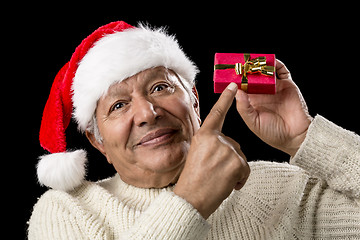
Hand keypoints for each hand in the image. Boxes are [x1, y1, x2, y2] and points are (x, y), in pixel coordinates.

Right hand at [174, 83, 249, 218]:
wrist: (191, 199)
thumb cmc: (193, 179)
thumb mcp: (197, 154)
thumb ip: (211, 144)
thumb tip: (225, 146)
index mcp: (203, 135)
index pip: (217, 113)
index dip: (226, 99)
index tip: (233, 85)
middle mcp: (215, 139)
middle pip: (233, 144)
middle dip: (230, 159)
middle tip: (215, 171)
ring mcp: (226, 149)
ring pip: (240, 157)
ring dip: (234, 170)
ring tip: (219, 179)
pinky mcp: (236, 162)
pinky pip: (245, 169)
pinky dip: (240, 179)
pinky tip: (228, 184)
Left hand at [235, 59, 311, 156]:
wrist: (295, 136)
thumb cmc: (273, 133)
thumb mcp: (253, 122)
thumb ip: (244, 108)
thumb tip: (237, 91)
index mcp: (252, 101)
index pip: (242, 86)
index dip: (237, 79)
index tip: (230, 72)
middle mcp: (262, 93)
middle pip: (253, 77)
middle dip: (247, 69)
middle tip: (241, 62)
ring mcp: (274, 88)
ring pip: (266, 72)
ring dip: (260, 65)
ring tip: (255, 60)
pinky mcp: (287, 84)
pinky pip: (282, 71)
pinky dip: (276, 64)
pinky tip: (271, 62)